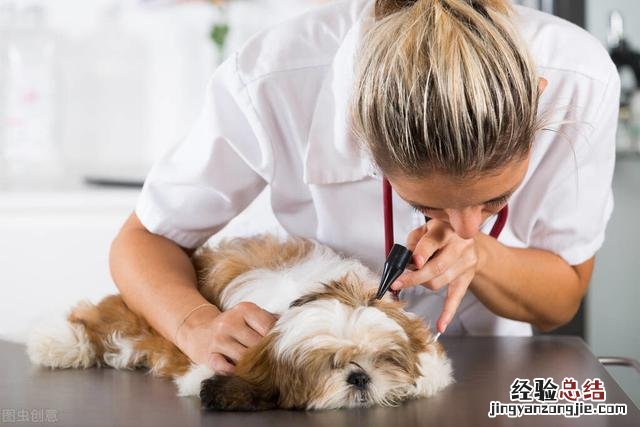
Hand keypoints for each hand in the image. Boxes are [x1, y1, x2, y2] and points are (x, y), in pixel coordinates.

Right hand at [175, 301, 277, 373]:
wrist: (199, 330)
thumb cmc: (235, 325)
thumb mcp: (250, 315)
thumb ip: (271, 320)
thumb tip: (294, 326)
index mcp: (244, 309)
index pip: (269, 327)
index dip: (277, 340)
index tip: (284, 348)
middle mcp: (230, 322)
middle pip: (258, 344)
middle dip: (267, 355)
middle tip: (276, 362)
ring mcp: (218, 339)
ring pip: (244, 358)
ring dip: (254, 365)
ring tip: (262, 369)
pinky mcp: (208, 355)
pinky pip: (225, 368)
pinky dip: (235, 372)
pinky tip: (241, 372)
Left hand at [390, 219, 483, 333]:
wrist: (466, 240)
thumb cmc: (440, 234)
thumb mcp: (425, 229)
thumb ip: (413, 243)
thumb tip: (403, 262)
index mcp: (446, 230)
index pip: (433, 242)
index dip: (422, 253)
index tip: (413, 262)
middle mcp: (460, 245)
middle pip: (437, 267)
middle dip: (415, 278)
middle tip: (397, 283)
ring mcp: (466, 263)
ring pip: (440, 282)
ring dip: (422, 284)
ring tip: (412, 279)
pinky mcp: (467, 278)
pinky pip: (456, 298)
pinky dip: (448, 313)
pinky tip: (440, 325)